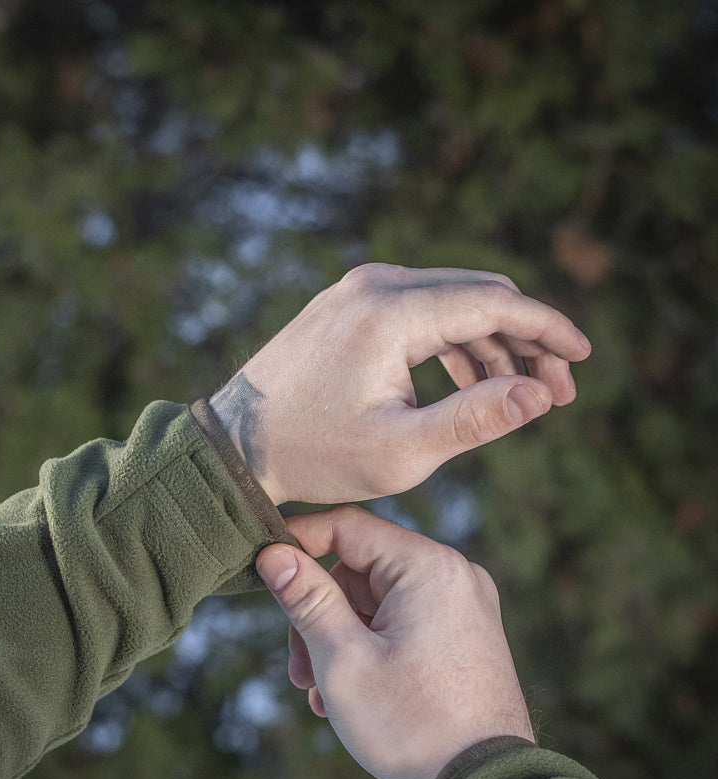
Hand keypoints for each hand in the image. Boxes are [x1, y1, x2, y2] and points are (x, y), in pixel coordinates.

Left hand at [210, 263, 590, 505]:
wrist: (235, 445)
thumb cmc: (312, 455)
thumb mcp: (399, 451)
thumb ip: (475, 419)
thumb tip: (539, 393)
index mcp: (390, 314)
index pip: (494, 304)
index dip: (547, 330)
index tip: (582, 359)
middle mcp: (374, 284)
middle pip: (477, 295)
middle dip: (525, 339)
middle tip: (555, 390)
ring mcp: (356, 290)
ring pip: (449, 301)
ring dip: (490, 342)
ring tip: (519, 392)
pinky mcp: (345, 304)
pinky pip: (417, 310)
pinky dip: (451, 340)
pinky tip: (470, 379)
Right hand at [256, 505, 533, 778]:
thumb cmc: (412, 724)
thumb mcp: (342, 658)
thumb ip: (306, 597)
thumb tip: (273, 553)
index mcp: (428, 568)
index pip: (347, 527)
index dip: (296, 542)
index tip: (259, 567)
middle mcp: (454, 575)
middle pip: (358, 571)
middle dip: (318, 615)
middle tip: (298, 670)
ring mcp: (464, 606)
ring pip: (376, 602)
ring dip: (339, 640)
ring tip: (321, 693)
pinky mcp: (465, 634)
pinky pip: (401, 623)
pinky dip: (370, 648)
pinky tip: (349, 693)